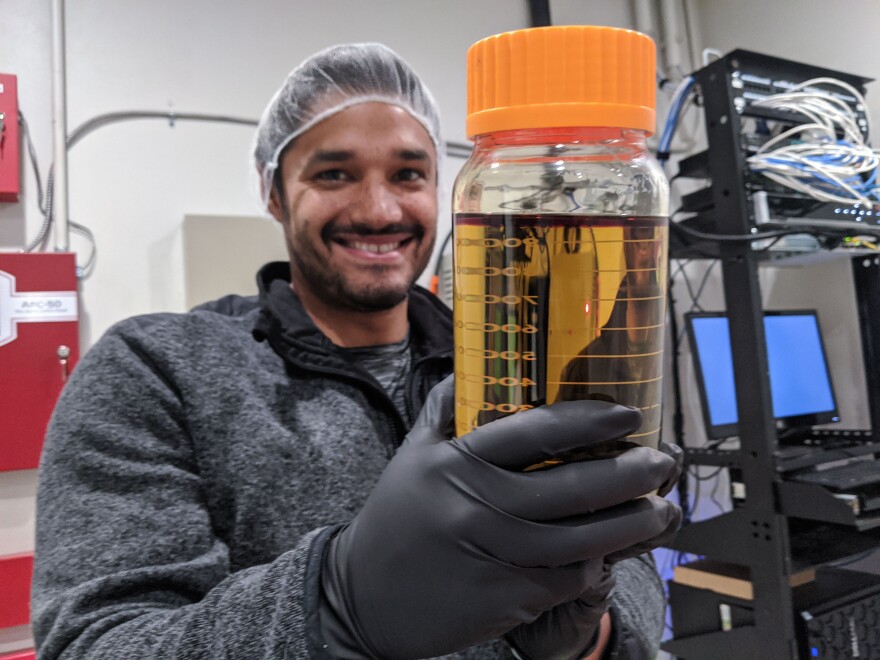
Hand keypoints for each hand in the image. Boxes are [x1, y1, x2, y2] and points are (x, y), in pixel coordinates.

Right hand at [319, 376, 680, 658]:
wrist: (362, 598)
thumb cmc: (393, 521)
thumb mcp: (410, 457)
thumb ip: (442, 411)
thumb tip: (469, 368)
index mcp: (456, 463)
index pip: (533, 431)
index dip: (588, 419)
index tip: (627, 413)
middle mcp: (478, 506)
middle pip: (573, 486)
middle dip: (630, 472)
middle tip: (662, 460)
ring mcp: (495, 556)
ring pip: (582, 539)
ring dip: (631, 522)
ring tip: (660, 507)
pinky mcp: (507, 599)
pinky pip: (568, 578)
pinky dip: (597, 563)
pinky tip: (613, 549)